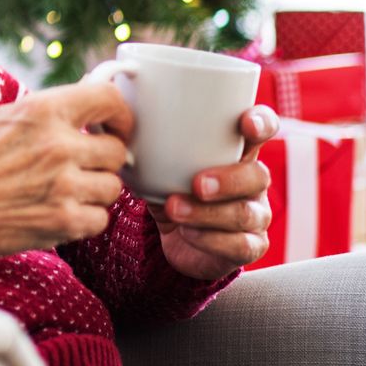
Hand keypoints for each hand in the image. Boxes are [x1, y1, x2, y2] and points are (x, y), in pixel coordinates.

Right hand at [0, 84, 133, 256]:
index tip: (114, 126)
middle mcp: (60, 145)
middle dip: (102, 159)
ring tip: (67, 191)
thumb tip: (88, 112)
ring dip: (95, 190)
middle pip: (117, 151)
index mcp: (45, 111)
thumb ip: (50, 114)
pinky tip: (61, 212)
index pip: (110, 101)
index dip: (120, 115)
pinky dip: (85, 218)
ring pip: (113, 187)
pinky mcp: (63, 221)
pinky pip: (100, 219)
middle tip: (83, 165)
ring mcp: (65, 186)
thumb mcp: (6, 116)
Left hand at [148, 105, 277, 279]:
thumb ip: (141, 140)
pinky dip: (213, 239)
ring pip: (247, 212)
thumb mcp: (156, 162)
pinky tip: (189, 233)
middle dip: (229, 179)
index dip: (261, 122)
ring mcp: (255, 214)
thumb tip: (103, 120)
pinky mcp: (248, 246)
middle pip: (258, 175)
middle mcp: (252, 181)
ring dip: (210, 212)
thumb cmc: (169, 186)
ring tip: (176, 208)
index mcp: (235, 150)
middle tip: (197, 184)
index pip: (262, 128)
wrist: (175, 237)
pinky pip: (241, 245)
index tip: (245, 123)